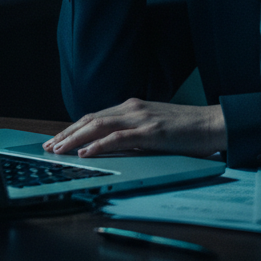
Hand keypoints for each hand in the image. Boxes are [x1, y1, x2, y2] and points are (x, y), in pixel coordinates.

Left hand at [43, 100, 226, 158]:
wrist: (213, 124)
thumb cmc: (186, 130)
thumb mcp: (153, 128)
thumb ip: (132, 134)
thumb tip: (108, 148)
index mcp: (133, 107)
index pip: (94, 116)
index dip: (72, 128)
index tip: (56, 140)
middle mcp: (133, 108)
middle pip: (91, 119)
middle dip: (66, 133)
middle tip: (47, 147)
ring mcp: (142, 118)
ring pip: (100, 125)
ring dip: (75, 138)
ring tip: (58, 150)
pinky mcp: (152, 132)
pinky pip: (120, 138)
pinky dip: (100, 144)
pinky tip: (85, 152)